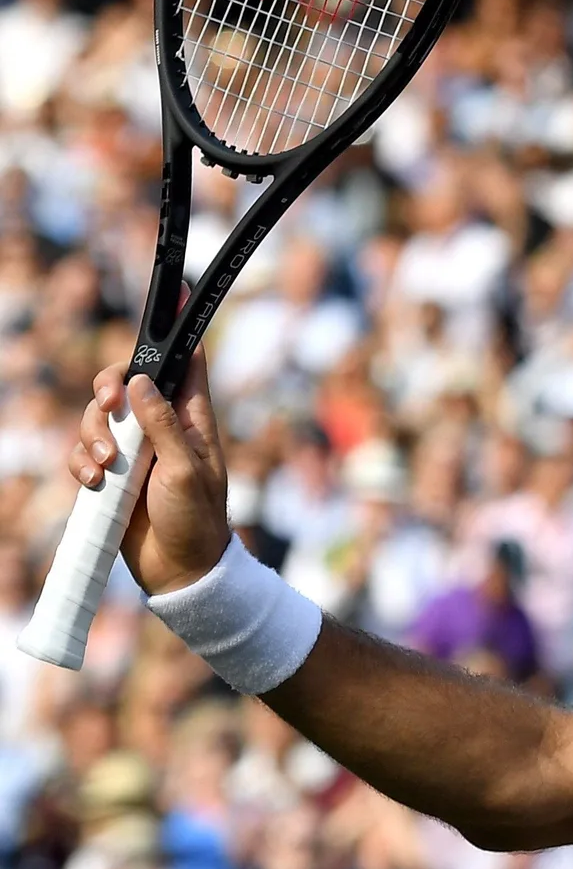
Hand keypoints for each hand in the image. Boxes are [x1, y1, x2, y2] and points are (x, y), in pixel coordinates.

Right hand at [68, 349, 229, 594]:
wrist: (178, 568)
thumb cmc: (194, 518)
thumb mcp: (185, 469)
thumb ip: (163, 425)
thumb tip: (141, 381)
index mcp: (192, 418)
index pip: (186, 364)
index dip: (176, 334)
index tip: (170, 300)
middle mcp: (162, 426)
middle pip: (126, 382)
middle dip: (108, 388)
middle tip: (108, 405)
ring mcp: (134, 448)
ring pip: (99, 416)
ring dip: (92, 434)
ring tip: (105, 465)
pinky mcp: (111, 472)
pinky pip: (84, 451)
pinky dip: (81, 461)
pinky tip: (93, 481)